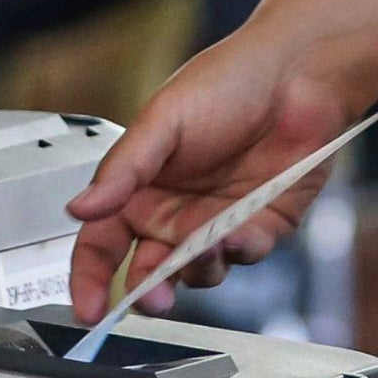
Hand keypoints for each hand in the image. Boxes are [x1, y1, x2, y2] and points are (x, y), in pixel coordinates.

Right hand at [66, 27, 372, 322]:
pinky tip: (239, 232)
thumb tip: (79, 208)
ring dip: (198, 268)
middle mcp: (176, 211)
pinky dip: (240, 250)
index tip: (87, 306)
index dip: (91, 276)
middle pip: (150, 269)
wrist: (298, 71)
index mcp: (142, 186)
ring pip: (198, 272)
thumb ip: (123, 168)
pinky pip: (245, 255)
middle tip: (153, 298)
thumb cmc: (228, 80)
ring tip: (203, 248)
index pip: (103, 241)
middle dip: (149, 290)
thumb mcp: (163, 119)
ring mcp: (218, 223)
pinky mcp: (261, 227)